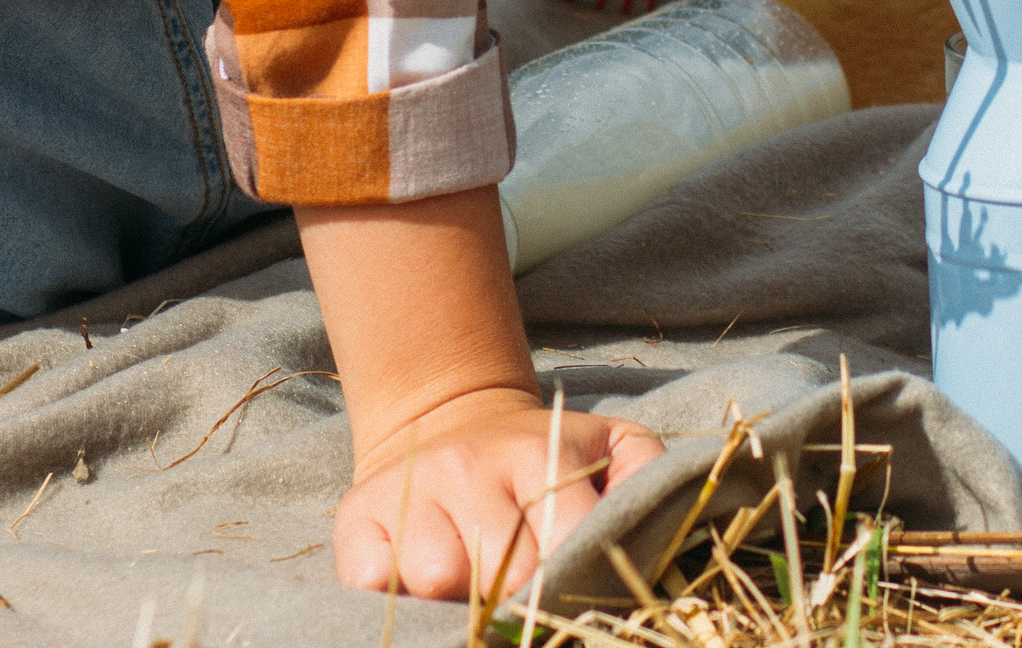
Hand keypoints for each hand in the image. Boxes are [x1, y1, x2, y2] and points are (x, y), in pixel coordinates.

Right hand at [294, 190, 664, 599]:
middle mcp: (471, 466)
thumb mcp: (611, 445)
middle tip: (524, 586)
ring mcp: (412, 490)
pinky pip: (372, 580)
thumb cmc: (544, 460)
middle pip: (502, 575)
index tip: (572, 588)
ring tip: (476, 578)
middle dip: (520, 599)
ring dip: (458, 598)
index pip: (563, 547)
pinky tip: (418, 577)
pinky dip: (393, 594)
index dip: (570, 583)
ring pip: (437, 580)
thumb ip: (650, 477)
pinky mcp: (358, 518)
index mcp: (539, 453)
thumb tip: (663, 521)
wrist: (451, 422)